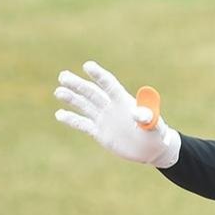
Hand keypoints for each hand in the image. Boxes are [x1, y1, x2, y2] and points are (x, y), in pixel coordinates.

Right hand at [54, 61, 180, 167]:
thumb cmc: (156, 134)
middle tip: (63, 76)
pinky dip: (71, 119)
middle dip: (77, 84)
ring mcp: (104, 119)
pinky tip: (59, 114)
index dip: (98, 75)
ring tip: (58, 91)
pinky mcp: (99, 132)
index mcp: (124, 101)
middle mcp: (111, 107)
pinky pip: (83, 124)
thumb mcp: (154, 126)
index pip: (108, 84)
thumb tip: (139, 113)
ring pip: (85, 105)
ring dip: (72, 98)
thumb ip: (147, 117)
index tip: (87, 65)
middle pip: (92, 92)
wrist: (151, 149)